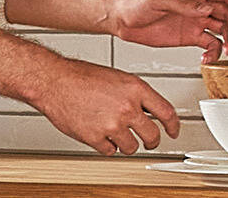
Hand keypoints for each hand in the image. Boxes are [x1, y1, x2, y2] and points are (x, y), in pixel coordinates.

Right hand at [14, 62, 182, 155]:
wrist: (54, 81)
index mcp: (135, 89)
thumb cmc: (79, 77)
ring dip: (126, 144)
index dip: (173, 126)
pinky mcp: (96, 138)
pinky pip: (110, 151)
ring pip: (131, 147)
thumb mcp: (116, 77)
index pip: (166, 112)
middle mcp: (127, 107)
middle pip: (152, 135)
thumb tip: (146, 110)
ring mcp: (112, 124)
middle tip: (149, 142)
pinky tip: (100, 135)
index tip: (173, 131)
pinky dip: (106, 146)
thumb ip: (134, 94)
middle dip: (152, 141)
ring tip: (115, 134)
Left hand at [103, 0, 227, 61]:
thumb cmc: (135, 1)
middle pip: (227, 13)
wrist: (121, 18)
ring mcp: (195, 20)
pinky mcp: (189, 36)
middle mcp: (198, 5)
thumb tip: (206, 9)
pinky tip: (208, 58)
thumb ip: (183, 4)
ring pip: (222, 29)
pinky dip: (213, 51)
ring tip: (226, 50)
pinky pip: (209, 43)